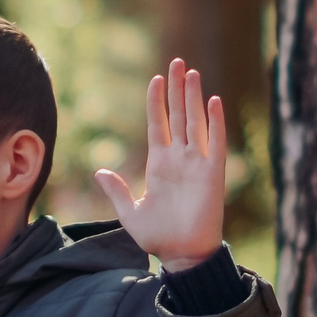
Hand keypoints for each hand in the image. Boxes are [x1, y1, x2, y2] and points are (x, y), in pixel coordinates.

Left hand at [96, 59, 226, 272]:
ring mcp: (197, 164)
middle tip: (178, 62)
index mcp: (159, 164)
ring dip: (194, 98)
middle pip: (179, 115)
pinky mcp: (212, 175)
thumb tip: (99, 171)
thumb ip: (116, 190)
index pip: (159, 124)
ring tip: (192, 72)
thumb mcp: (129, 212)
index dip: (157, 101)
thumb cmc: (158, 237)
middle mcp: (179, 159)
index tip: (156, 79)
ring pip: (196, 122)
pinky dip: (216, 123)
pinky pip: (216, 143)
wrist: (181, 255)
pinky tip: (214, 102)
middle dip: (177, 89)